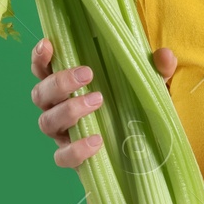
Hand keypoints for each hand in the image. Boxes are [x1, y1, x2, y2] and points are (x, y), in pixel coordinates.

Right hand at [30, 38, 178, 167]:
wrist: (143, 151)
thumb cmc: (135, 108)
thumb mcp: (151, 87)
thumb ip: (157, 70)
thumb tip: (164, 55)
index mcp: (68, 86)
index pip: (43, 69)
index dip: (40, 57)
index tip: (49, 45)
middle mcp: (58, 108)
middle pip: (40, 94)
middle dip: (60, 82)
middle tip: (88, 74)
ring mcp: (62, 134)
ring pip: (46, 121)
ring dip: (69, 110)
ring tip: (98, 101)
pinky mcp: (71, 158)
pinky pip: (62, 156)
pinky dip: (76, 149)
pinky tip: (97, 141)